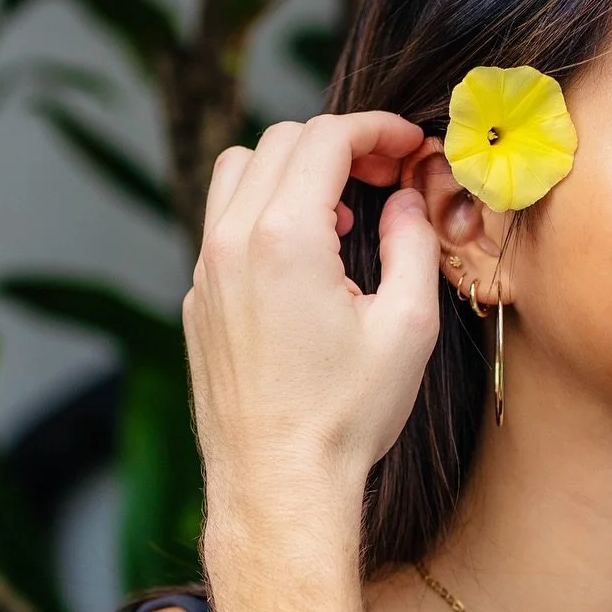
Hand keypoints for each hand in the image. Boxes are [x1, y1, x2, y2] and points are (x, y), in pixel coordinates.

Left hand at [184, 113, 439, 557]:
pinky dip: (264, 212)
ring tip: (341, 213)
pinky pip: (223, 224)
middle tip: (387, 174)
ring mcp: (206, 272)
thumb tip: (408, 202)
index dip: (377, 129)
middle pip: (280, 141)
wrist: (278, 482)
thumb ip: (414, 245)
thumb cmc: (345, 416)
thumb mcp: (407, 327)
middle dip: (340, 142)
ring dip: (293, 170)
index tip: (409, 145)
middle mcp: (232, 241)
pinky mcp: (198, 302)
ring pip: (238, 172)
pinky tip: (306, 259)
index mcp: (285, 237)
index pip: (326, 137)